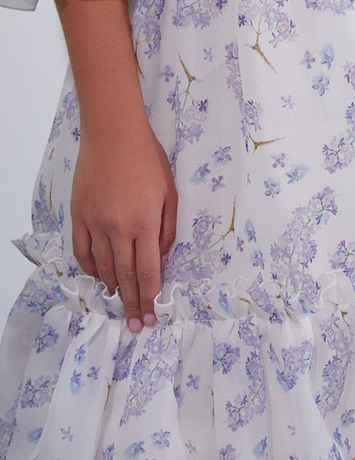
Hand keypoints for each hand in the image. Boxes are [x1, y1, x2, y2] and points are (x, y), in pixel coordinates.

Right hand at [72, 122, 176, 331]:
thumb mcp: (169, 191)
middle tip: (136, 325)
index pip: (149, 271)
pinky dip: (90, 269)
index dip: (150, 297)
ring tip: (120, 304)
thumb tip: (161, 256)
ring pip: (103, 267)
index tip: (152, 316)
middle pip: (126, 276)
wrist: (113, 135)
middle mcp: (118, 228)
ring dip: (113, 289)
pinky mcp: (79, 216)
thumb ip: (168, 227)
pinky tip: (99, 278)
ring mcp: (95, 224)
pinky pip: (83, 252)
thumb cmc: (148, 159)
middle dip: (133, 304)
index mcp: (145, 222)